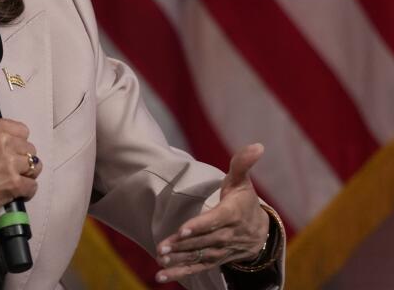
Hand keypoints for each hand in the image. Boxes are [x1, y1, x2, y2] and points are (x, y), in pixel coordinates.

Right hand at [0, 117, 41, 260]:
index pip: (21, 130)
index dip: (18, 143)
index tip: (14, 151)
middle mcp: (2, 141)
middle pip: (30, 148)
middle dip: (23, 159)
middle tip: (12, 170)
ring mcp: (9, 163)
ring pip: (35, 166)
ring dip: (27, 175)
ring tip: (17, 182)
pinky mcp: (13, 184)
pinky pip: (32, 186)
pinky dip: (26, 192)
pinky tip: (16, 194)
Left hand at [154, 144, 269, 282]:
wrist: (261, 232)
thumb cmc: (244, 200)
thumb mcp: (242, 181)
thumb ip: (243, 163)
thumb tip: (258, 145)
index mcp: (233, 213)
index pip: (215, 220)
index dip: (200, 226)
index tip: (183, 230)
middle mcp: (228, 235)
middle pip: (203, 241)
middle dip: (183, 245)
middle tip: (162, 247)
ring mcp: (221, 249)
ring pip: (199, 256)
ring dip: (179, 260)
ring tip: (160, 260)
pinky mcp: (215, 259)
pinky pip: (198, 267)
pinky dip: (181, 273)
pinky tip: (162, 276)